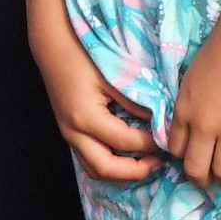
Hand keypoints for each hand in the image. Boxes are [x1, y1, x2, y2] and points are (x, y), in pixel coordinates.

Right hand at [44, 36, 165, 184]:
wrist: (53, 46)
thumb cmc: (84, 55)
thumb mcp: (116, 76)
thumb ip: (137, 101)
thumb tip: (160, 122)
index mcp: (86, 118)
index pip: (124, 142)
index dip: (149, 144)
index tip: (166, 139)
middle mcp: (74, 133)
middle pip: (106, 169)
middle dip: (135, 171)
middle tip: (159, 163)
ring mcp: (68, 135)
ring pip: (95, 170)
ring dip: (121, 173)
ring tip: (145, 163)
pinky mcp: (69, 133)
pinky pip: (89, 160)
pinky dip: (110, 165)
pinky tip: (128, 156)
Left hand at [156, 35, 220, 189]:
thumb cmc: (215, 56)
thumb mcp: (188, 83)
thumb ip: (187, 107)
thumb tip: (190, 126)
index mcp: (184, 114)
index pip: (176, 151)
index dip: (184, 160)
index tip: (194, 160)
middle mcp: (203, 128)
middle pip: (196, 170)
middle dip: (202, 181)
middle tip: (210, 181)